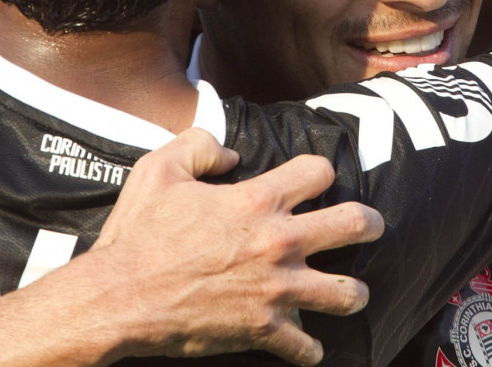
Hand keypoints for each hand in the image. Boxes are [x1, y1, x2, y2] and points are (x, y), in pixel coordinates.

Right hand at [100, 128, 382, 365]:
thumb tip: (231, 154)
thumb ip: (199, 145)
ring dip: (352, 291)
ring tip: (350, 292)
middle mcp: (278, 241)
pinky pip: (306, 347)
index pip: (319, 171)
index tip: (316, 181)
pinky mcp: (264, 329)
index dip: (319, 172)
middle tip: (370, 226)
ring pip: (348, 291)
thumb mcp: (158, 169)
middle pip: (355, 224)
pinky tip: (305, 347)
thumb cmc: (138, 234)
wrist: (120, 297)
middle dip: (370, 223)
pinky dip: (307, 349)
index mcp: (258, 200)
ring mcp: (276, 289)